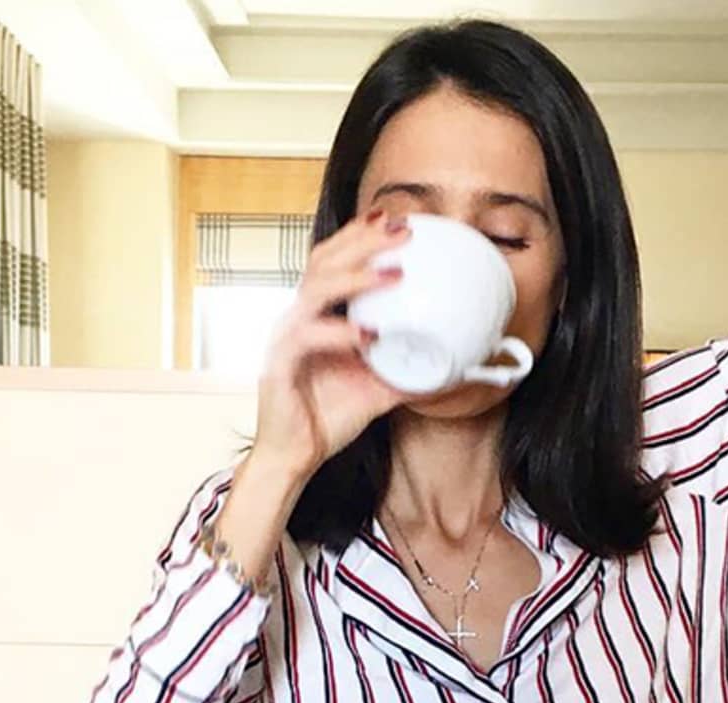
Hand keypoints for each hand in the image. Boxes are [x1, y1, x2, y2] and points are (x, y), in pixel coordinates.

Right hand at [251, 211, 410, 481]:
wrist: (293, 457)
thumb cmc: (324, 419)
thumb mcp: (377, 389)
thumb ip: (405, 370)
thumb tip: (448, 365)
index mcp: (316, 316)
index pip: (335, 262)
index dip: (361, 237)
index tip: (396, 219)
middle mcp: (297, 317)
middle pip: (325, 261)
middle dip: (364, 240)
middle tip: (403, 229)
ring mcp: (286, 337)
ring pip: (315, 288)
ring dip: (355, 277)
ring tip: (393, 272)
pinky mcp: (279, 365)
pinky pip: (308, 338)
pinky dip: (339, 333)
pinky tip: (368, 335)